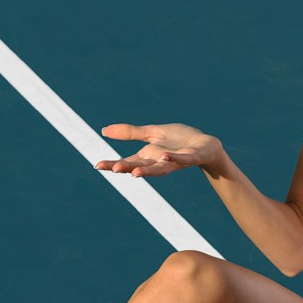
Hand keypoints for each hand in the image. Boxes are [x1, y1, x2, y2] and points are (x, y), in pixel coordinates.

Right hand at [95, 123, 223, 176]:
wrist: (205, 144)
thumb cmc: (179, 140)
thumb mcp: (152, 133)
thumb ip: (130, 133)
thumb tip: (104, 130)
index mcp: (149, 157)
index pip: (127, 162)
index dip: (113, 164)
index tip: (97, 165)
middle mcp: (159, 162)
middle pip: (141, 167)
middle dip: (127, 168)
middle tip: (113, 169)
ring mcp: (175, 161)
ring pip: (159, 169)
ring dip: (148, 171)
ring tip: (135, 172)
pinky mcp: (191, 157)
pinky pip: (182, 159)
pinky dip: (173, 159)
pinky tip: (164, 156)